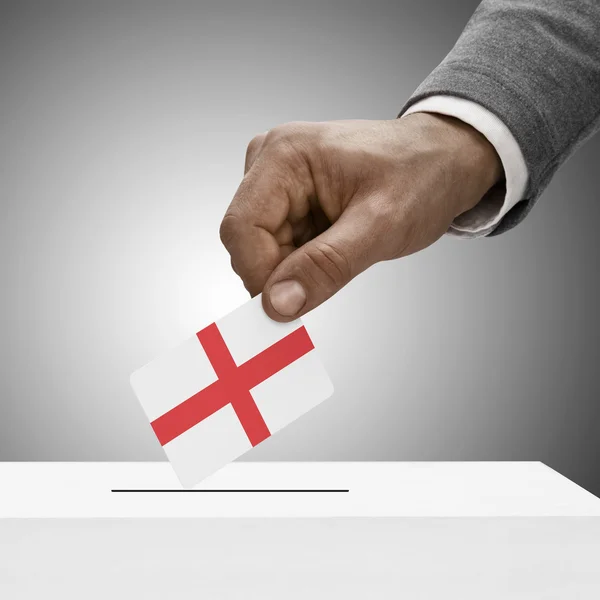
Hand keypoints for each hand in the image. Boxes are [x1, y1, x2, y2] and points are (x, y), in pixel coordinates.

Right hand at [220, 114, 501, 320]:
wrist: (443, 161)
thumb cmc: (421, 175)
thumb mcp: (381, 225)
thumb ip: (326, 265)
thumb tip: (277, 303)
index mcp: (284, 155)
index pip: (241, 229)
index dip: (260, 275)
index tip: (289, 307)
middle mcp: (270, 163)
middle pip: (247, 241)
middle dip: (282, 273)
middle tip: (329, 279)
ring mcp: (277, 181)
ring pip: (261, 250)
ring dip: (295, 268)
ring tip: (343, 252)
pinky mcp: (287, 199)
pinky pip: (277, 247)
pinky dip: (302, 263)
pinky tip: (334, 249)